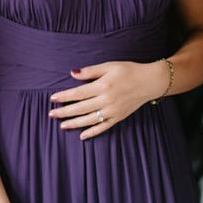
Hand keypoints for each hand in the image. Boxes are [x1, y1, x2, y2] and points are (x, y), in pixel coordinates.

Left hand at [49, 60, 165, 140]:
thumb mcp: (110, 66)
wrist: (150, 81)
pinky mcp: (119, 117)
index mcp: (103, 86)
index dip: (64, 96)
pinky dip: (92, 132)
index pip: (78, 93)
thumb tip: (72, 73)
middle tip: (51, 114)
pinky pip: (103, 127)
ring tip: (62, 125)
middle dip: (64, 112)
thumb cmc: (129, 71)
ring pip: (89, 119)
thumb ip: (91, 71)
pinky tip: (82, 136)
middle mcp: (107, 100)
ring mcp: (113, 110)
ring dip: (74, 123)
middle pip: (81, 108)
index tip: (52, 99)